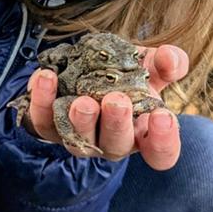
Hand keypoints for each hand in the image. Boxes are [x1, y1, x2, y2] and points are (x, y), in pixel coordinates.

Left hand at [22, 44, 188, 169]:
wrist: (89, 69)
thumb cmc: (129, 74)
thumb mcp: (152, 65)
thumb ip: (167, 62)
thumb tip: (170, 58)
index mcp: (144, 133)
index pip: (161, 153)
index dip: (164, 141)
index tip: (163, 117)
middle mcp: (113, 142)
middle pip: (117, 146)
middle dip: (116, 124)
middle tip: (116, 101)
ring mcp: (80, 138)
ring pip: (78, 141)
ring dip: (80, 121)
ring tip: (81, 100)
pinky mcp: (50, 128)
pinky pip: (43, 123)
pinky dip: (42, 101)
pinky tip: (46, 77)